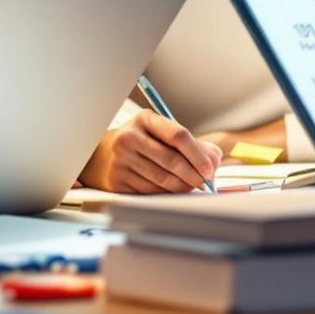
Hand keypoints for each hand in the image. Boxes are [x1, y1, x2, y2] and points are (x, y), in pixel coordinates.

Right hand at [80, 109, 221, 192]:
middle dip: (193, 175)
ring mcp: (121, 160)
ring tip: (192, 186)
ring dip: (183, 187)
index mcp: (144, 119)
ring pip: (162, 179)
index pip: (178, 135)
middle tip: (205, 183)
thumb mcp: (160, 134)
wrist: (101, 155)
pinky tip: (173, 191)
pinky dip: (167, 194)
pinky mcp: (117, 180)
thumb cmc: (141, 143)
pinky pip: (150, 191)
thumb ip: (191, 144)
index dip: (198, 154)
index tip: (210, 168)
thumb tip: (214, 160)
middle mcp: (130, 137)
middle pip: (171, 160)